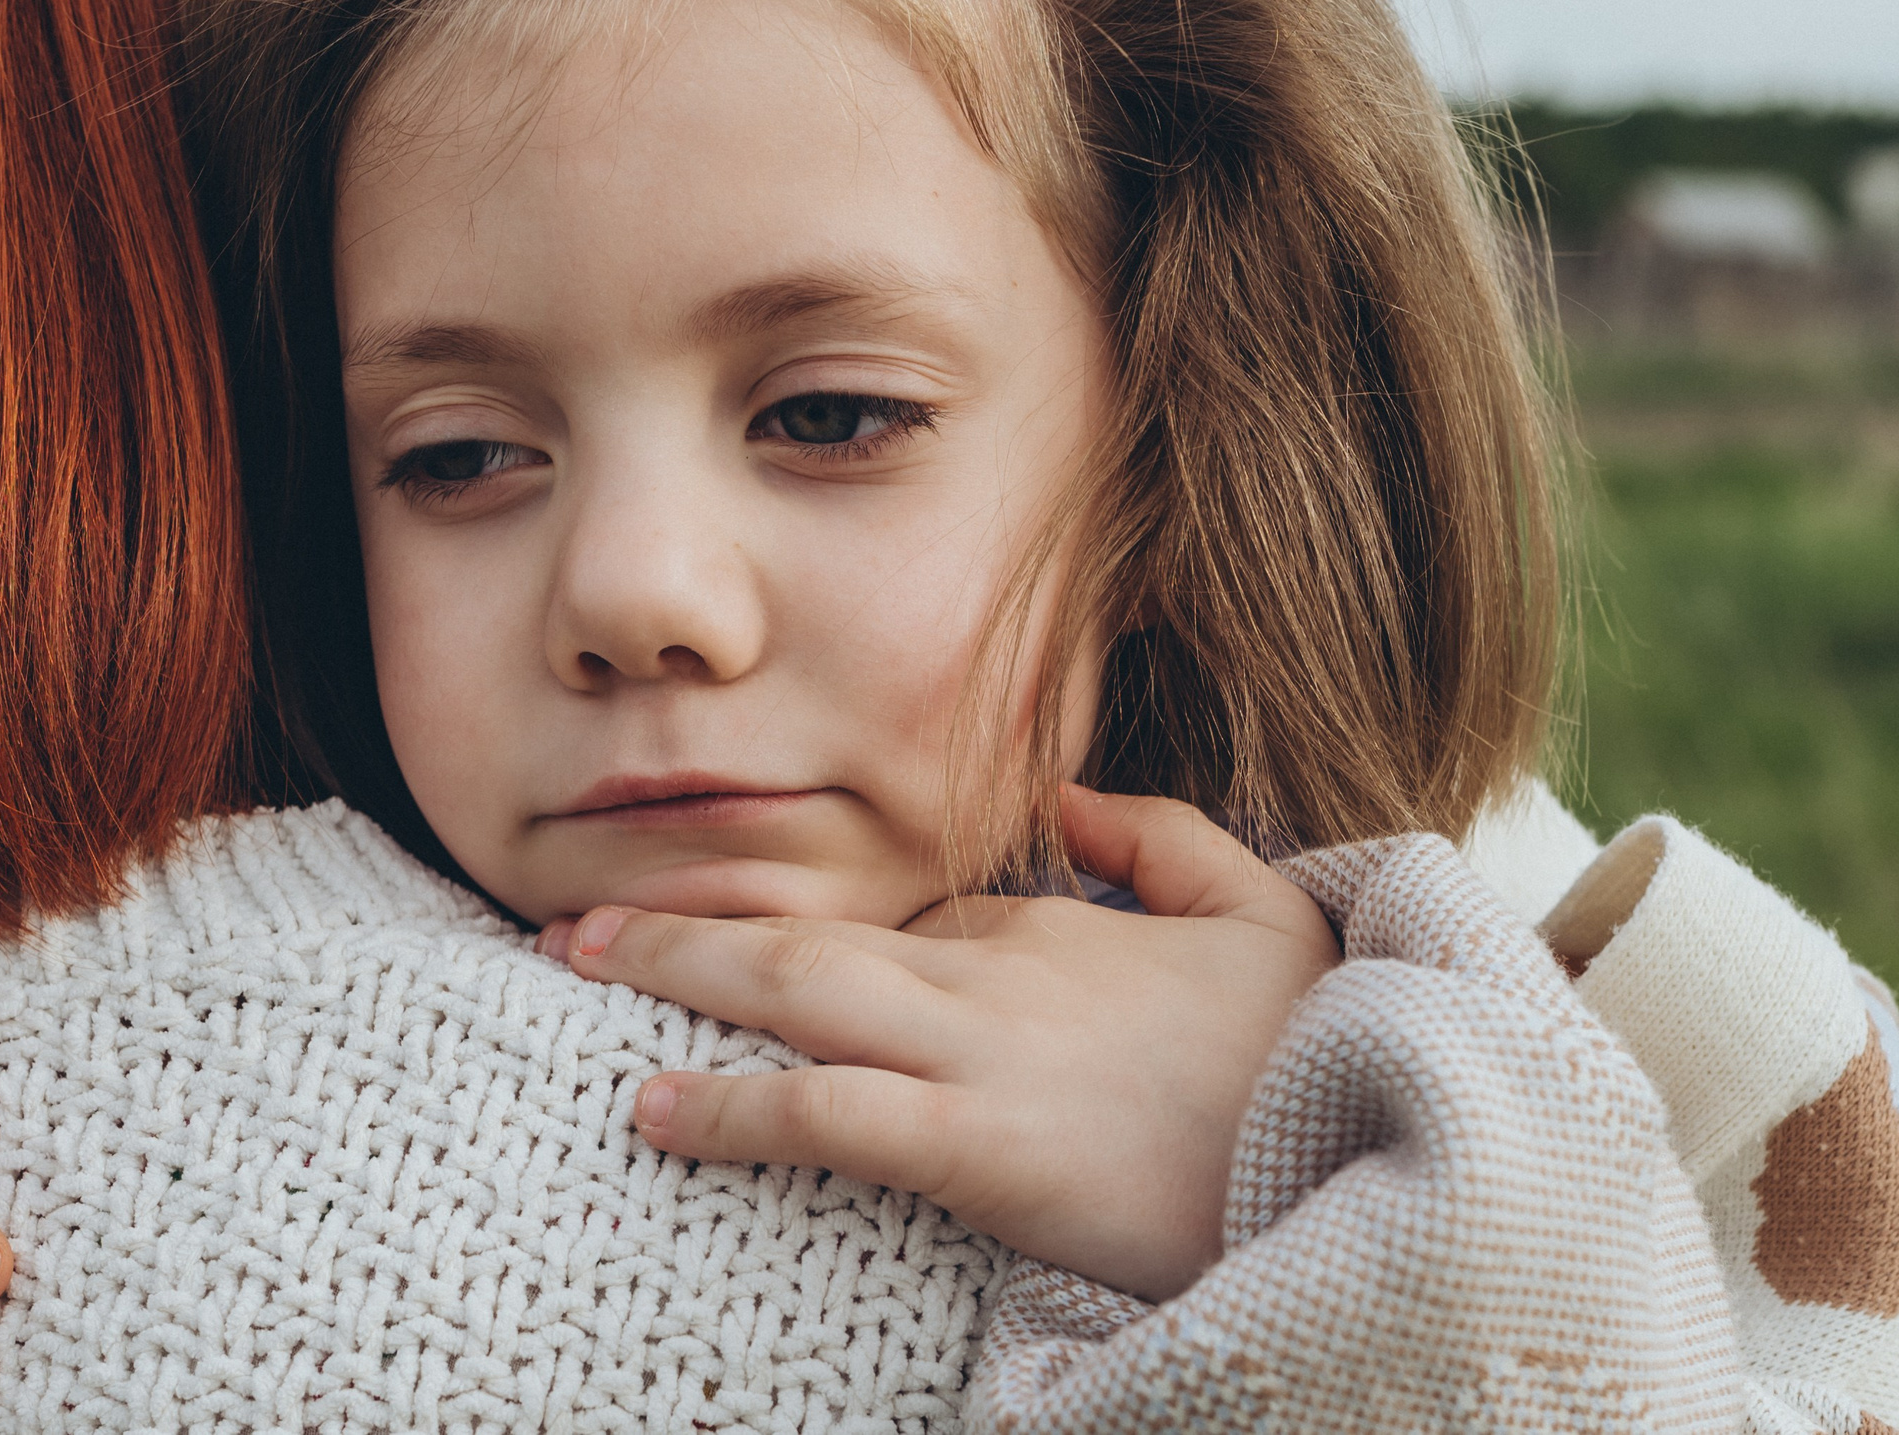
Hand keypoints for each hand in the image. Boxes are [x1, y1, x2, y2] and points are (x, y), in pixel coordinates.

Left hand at [534, 786, 1339, 1300]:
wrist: (1384, 1160)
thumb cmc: (1320, 1046)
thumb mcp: (1265, 906)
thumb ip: (1161, 836)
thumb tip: (1065, 797)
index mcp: (1045, 928)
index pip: (902, 923)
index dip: (822, 949)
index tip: (740, 960)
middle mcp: (991, 976)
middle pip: (804, 934)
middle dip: (679, 926)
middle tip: (573, 927)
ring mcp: (978, 1056)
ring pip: (795, 996)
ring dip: (673, 980)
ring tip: (573, 972)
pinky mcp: (979, 1146)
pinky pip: (829, 1115)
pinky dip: (730, 1102)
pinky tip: (651, 1105)